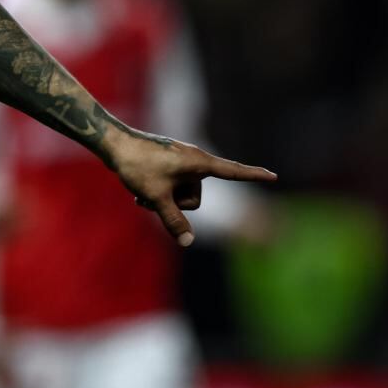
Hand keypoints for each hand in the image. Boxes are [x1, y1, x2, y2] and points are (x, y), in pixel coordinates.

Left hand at [102, 126, 275, 246]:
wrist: (112, 144)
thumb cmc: (136, 166)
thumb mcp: (156, 197)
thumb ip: (173, 221)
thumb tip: (189, 243)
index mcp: (198, 163)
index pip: (232, 172)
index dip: (253, 176)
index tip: (274, 176)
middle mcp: (194, 161)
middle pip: (195, 199)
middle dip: (174, 204)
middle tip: (152, 193)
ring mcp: (181, 163)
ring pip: (180, 197)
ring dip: (162, 199)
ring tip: (142, 191)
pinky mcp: (169, 166)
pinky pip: (171, 190)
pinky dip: (157, 194)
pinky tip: (139, 191)